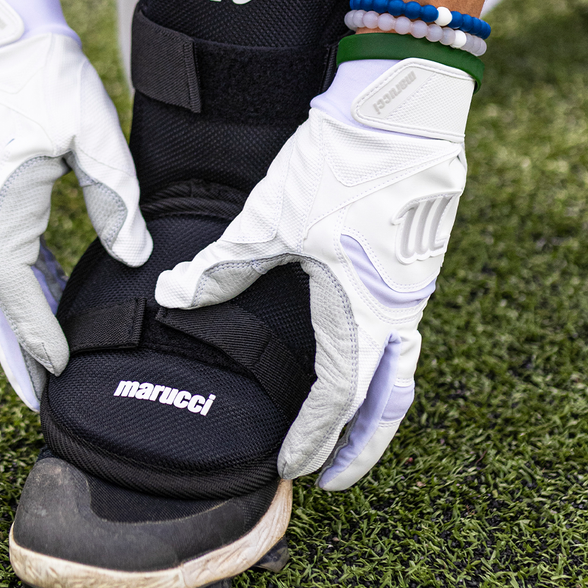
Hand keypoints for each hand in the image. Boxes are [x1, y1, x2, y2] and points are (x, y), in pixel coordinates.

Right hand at [0, 0, 151, 409]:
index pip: (12, 283)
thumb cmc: (46, 74)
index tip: (59, 367)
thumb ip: (114, 196)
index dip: (34, 330)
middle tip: (36, 398)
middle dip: (16, 347)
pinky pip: (7, 251)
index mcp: (3, 198)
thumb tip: (136, 255)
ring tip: (45, 366)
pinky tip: (49, 302)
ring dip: (19, 321)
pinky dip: (24, 286)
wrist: (6, 32)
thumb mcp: (91, 131)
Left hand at [155, 55, 472, 489]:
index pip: (339, 397)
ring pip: (403, 368)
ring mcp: (414, 285)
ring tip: (352, 429)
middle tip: (334, 478)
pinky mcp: (416, 258)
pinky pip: (404, 332)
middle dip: (361, 445)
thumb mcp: (272, 218)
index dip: (314, 437)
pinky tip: (359, 351)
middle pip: (388, 400)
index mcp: (366, 311)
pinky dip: (385, 364)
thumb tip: (171, 298)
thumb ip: (223, 265)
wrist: (401, 109)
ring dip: (376, 407)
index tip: (291, 467)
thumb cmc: (339, 164)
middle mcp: (400, 309)